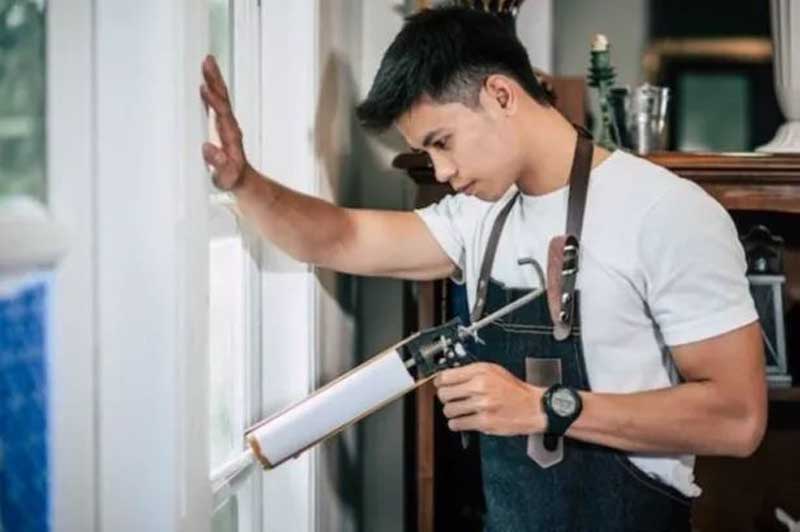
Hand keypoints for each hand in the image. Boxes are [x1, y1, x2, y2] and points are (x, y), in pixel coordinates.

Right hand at [200, 55, 249, 190]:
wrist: (241, 179)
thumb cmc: (232, 178)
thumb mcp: (225, 175)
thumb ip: (219, 164)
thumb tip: (208, 147)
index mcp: (231, 136)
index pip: (222, 114)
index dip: (214, 101)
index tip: (205, 89)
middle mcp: (231, 126)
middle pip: (223, 98)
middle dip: (216, 80)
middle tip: (208, 61)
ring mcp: (228, 123)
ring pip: (222, 97)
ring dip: (215, 80)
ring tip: (207, 63)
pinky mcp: (223, 124)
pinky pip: (218, 102)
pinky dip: (213, 89)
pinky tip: (205, 81)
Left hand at [434, 362, 546, 435]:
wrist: (533, 407)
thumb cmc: (514, 390)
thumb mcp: (494, 371)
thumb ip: (471, 372)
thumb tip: (448, 377)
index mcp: (481, 371)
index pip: (446, 376)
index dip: (440, 382)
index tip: (440, 385)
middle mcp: (480, 386)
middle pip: (444, 394)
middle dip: (445, 398)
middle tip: (451, 399)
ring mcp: (481, 405)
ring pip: (449, 410)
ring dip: (451, 412)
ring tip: (459, 411)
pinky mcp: (484, 422)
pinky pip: (457, 424)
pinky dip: (457, 424)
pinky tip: (463, 420)